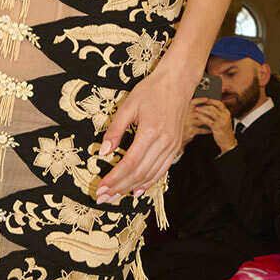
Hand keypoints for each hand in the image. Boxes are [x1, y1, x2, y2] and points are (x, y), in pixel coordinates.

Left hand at [97, 65, 193, 204]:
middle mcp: (164, 143)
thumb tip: (102, 152)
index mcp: (151, 132)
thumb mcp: (128, 106)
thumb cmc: (152, 90)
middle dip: (119, 188)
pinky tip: (137, 190)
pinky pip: (161, 171)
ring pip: (151, 176)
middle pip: (140, 174)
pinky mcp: (176, 147)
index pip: (130, 163)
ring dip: (131, 188)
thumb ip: (114, 130)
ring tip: (115, 197)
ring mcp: (172, 146)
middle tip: (103, 197)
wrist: (178, 81)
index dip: (114, 179)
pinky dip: (148, 183)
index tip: (100, 188)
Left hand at [190, 97, 236, 152]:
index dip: (212, 100)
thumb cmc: (224, 131)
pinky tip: (197, 116)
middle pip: (213, 107)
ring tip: (196, 109)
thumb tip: (208, 107)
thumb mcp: (223, 121)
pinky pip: (208, 120)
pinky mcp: (217, 127)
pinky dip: (202, 117)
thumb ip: (218, 114)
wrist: (228, 142)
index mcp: (227, 113)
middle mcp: (225, 116)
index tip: (205, 99)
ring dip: (202, 110)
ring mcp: (221, 121)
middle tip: (197, 105)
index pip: (219, 103)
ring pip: (210, 112)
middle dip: (204, 105)